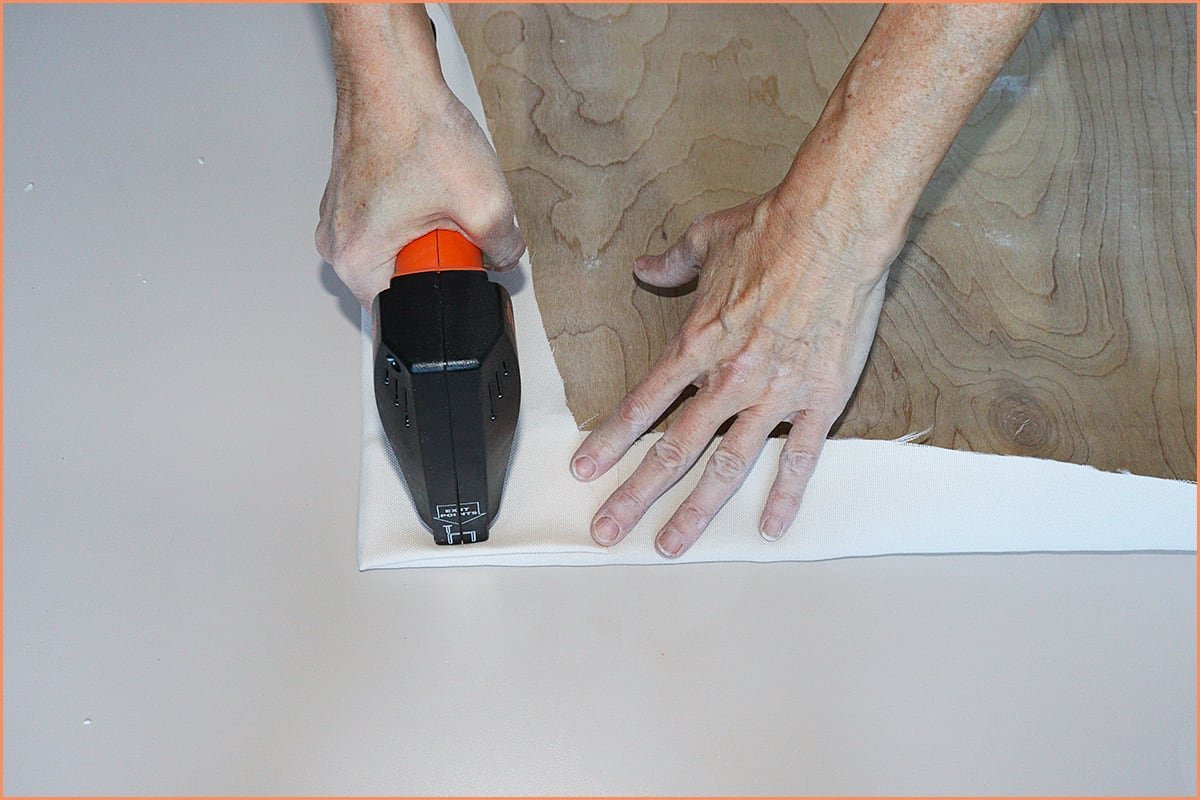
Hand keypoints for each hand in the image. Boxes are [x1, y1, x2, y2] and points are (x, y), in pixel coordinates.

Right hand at [316, 81, 523, 306]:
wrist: (392, 71)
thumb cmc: (416, 126)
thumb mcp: (485, 204)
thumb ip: (504, 248)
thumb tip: (504, 258)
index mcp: (355, 260)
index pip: (408, 310)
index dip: (447, 288)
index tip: (459, 258)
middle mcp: (337, 242)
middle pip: (405, 276)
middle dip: (440, 255)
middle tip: (452, 219)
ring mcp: (340, 215)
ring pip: (401, 244)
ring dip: (430, 228)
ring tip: (438, 191)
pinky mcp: (350, 192)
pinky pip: (391, 218)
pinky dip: (417, 205)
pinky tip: (428, 177)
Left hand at [569, 190, 903, 557]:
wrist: (834, 227)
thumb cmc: (772, 229)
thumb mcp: (708, 239)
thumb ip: (671, 263)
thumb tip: (643, 267)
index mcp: (697, 343)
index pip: (643, 404)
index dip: (610, 441)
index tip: (585, 469)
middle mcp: (728, 378)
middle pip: (674, 448)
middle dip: (635, 495)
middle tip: (608, 530)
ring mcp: (774, 394)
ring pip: (727, 464)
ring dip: (696, 509)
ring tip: (671, 544)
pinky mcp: (819, 398)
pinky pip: (799, 456)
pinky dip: (785, 494)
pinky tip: (772, 527)